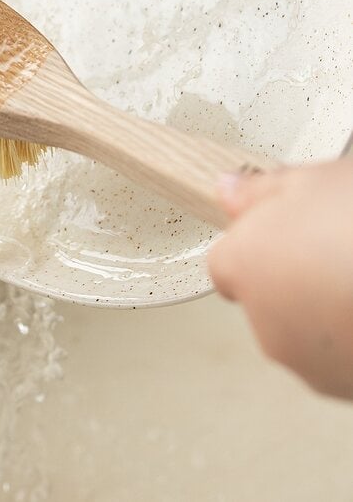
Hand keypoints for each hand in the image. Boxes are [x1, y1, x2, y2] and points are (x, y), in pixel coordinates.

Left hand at [208, 159, 352, 398]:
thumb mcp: (316, 180)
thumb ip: (261, 190)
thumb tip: (229, 190)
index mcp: (244, 265)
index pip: (226, 259)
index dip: (260, 239)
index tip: (289, 226)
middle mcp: (263, 321)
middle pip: (265, 294)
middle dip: (294, 273)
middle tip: (339, 244)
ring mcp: (306, 361)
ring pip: (302, 328)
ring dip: (324, 307)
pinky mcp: (342, 387)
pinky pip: (337, 354)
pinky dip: (349, 334)